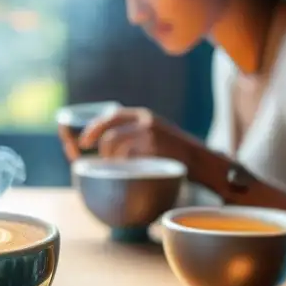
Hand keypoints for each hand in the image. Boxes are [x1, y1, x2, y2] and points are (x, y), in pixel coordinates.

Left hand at [61, 108, 191, 162]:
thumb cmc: (175, 153)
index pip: (111, 115)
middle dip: (93, 139)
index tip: (83, 141)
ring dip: (108, 156)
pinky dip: (122, 163)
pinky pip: (128, 155)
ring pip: (115, 142)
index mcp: (143, 115)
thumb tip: (106, 145)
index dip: (94, 127)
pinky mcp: (154, 146)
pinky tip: (125, 169)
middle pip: (109, 128)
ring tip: (111, 165)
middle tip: (86, 151)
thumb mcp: (154, 135)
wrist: (201, 161)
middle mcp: (145, 119)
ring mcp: (150, 132)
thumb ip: (134, 134)